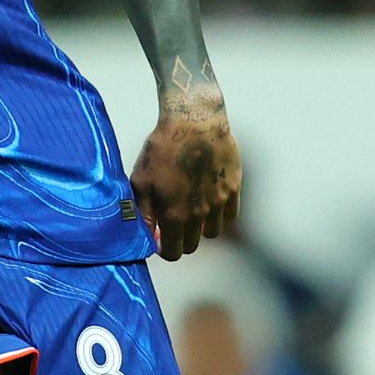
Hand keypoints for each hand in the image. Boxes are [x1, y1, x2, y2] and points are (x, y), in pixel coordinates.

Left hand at [131, 82, 240, 260]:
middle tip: (175, 221)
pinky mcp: (233, 188)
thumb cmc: (162, 148)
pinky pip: (230, 214)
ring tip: (193, 208)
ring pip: (213, 232)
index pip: (172, 253)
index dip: (165, 248)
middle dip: (182, 238)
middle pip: (192, 246)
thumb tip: (147, 237)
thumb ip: (142, 213)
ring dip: (202, 227)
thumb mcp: (141, 180)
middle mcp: (198, 214)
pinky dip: (221, 212)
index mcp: (173, 214)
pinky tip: (210, 196)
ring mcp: (218, 202)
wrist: (194, 120)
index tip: (161, 237)